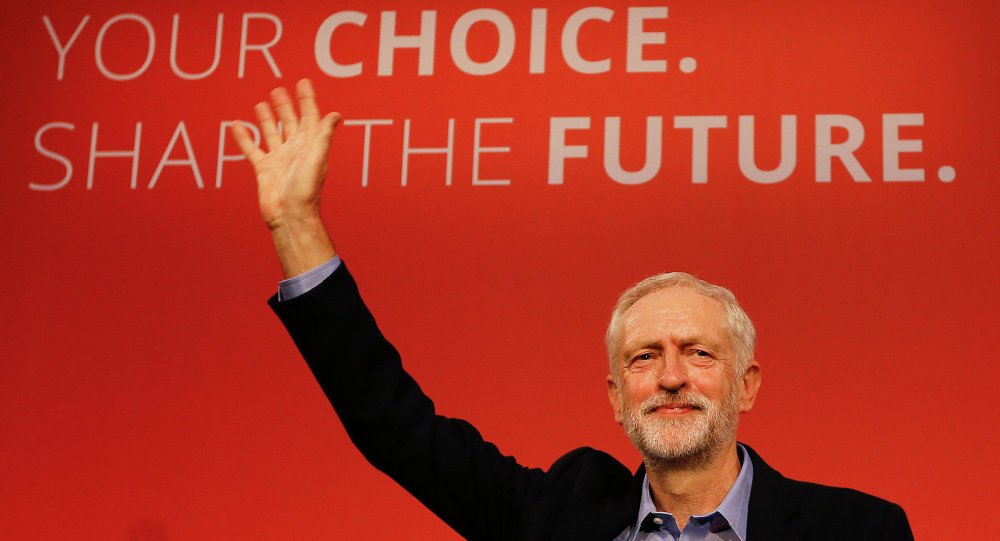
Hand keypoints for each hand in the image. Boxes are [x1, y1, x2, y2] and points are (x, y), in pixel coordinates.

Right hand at [232, 79, 341, 276]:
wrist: (289, 215)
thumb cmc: (306, 190)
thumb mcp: (317, 158)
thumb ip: (324, 136)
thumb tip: (336, 114)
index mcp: (310, 146)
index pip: (310, 117)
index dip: (307, 99)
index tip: (303, 82)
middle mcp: (295, 150)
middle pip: (290, 122)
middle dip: (286, 105)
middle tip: (279, 89)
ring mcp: (279, 159)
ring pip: (271, 133)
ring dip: (267, 118)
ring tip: (261, 103)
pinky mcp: (264, 169)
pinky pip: (252, 149)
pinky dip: (243, 137)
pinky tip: (236, 125)